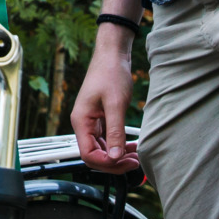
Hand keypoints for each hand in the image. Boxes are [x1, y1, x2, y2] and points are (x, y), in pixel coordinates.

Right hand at [69, 50, 139, 171]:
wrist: (112, 55)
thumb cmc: (110, 73)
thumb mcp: (115, 104)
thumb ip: (115, 131)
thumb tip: (115, 156)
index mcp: (81, 121)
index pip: (88, 155)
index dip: (107, 163)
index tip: (126, 162)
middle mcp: (84, 124)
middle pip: (95, 155)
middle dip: (115, 162)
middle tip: (135, 162)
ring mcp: (92, 122)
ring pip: (102, 149)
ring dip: (119, 155)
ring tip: (137, 155)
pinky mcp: (101, 119)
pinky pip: (108, 139)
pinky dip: (120, 145)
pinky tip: (133, 145)